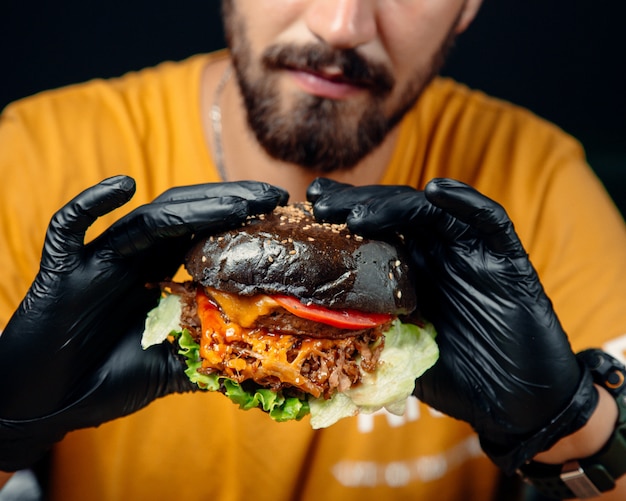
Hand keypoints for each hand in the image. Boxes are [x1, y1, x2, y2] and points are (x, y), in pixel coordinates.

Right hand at [0, 175, 287, 469]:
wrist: (48, 405)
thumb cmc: (106, 381)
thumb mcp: (169, 368)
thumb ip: (205, 357)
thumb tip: (255, 361)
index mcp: (158, 276)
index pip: (203, 237)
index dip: (238, 223)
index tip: (278, 214)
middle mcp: (132, 261)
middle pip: (183, 218)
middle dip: (228, 203)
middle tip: (271, 197)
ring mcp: (98, 262)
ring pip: (145, 220)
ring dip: (192, 206)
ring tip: (238, 200)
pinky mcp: (61, 270)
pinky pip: (68, 227)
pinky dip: (90, 204)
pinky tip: (123, 186)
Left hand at [308, 177, 596, 472]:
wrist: (517, 401)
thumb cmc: (458, 377)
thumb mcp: (400, 359)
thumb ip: (369, 342)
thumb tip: (313, 344)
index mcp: (409, 272)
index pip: (371, 234)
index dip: (339, 220)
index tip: (304, 213)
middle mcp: (435, 255)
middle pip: (394, 214)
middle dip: (356, 203)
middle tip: (319, 199)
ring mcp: (469, 252)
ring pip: (431, 210)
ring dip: (396, 203)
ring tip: (359, 211)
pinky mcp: (504, 257)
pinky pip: (488, 219)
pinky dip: (467, 202)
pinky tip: (438, 191)